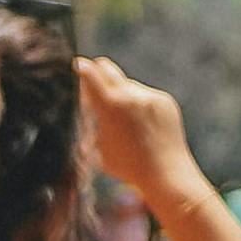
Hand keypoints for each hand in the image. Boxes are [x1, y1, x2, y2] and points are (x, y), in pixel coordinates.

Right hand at [78, 57, 200, 197]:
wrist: (166, 174)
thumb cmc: (128, 167)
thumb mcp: (97, 147)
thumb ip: (91, 122)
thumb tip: (85, 108)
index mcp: (111, 105)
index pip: (89, 72)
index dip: (78, 68)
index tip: (74, 69)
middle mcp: (131, 95)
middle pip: (106, 67)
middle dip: (96, 74)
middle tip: (91, 90)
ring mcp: (150, 95)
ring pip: (126, 84)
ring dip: (119, 95)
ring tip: (123, 123)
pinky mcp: (164, 100)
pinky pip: (144, 94)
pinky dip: (137, 105)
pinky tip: (141, 127)